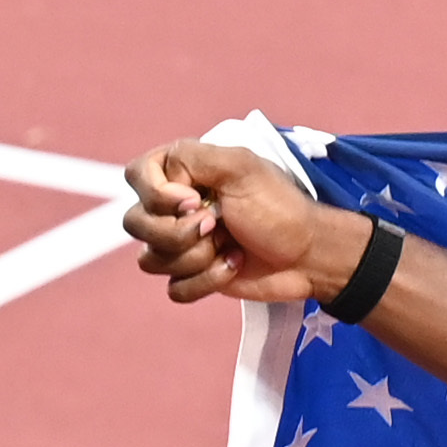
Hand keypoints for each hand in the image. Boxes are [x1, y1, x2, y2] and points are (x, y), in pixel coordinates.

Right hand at [124, 141, 355, 306]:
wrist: (311, 255)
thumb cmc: (280, 208)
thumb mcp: (240, 166)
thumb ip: (191, 158)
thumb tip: (166, 192)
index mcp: (179, 173)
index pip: (134, 177)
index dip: (158, 195)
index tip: (197, 199)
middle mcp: (173, 207)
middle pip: (135, 223)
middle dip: (180, 232)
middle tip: (219, 225)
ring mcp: (181, 244)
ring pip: (151, 260)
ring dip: (197, 258)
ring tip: (231, 246)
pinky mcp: (193, 276)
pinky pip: (174, 289)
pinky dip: (207, 282)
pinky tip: (234, 265)